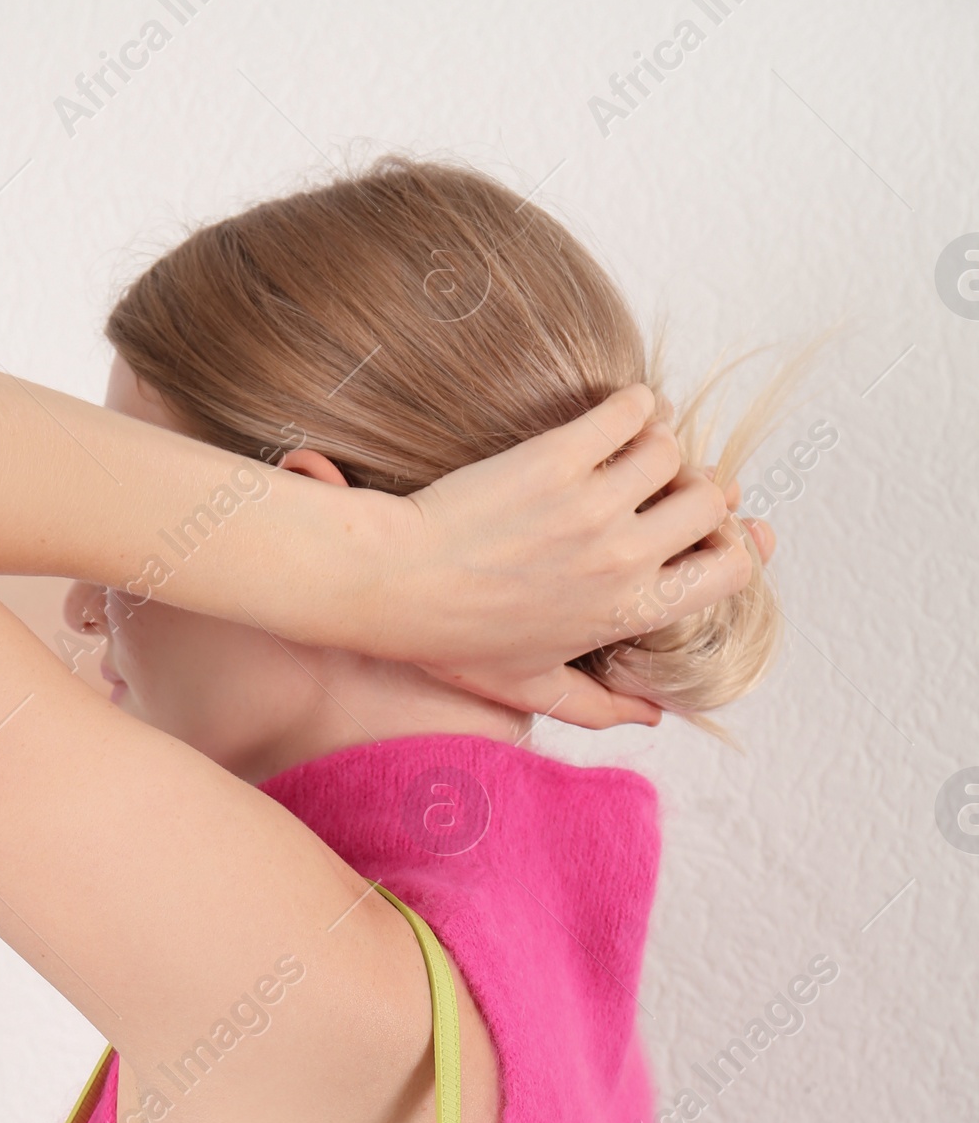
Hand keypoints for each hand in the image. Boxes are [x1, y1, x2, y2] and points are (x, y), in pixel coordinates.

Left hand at [361, 384, 774, 726]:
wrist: (392, 583)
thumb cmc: (454, 640)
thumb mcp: (529, 688)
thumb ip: (599, 707)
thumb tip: (654, 716)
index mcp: (626, 611)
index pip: (731, 571)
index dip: (729, 546)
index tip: (704, 535)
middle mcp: (622, 557)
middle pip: (713, 500)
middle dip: (699, 489)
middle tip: (664, 489)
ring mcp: (592, 503)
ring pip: (674, 448)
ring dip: (660, 444)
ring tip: (630, 453)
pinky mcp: (558, 456)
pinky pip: (630, 410)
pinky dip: (634, 405)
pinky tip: (616, 417)